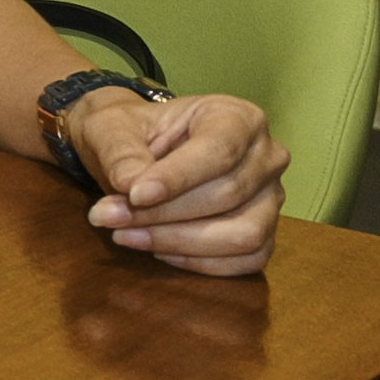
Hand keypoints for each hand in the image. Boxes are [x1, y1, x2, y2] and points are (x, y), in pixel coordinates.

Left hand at [72, 89, 285, 274]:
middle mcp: (266, 156)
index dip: (178, 177)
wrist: (137, 146)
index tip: (134, 194)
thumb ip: (120, 152)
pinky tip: (157, 251)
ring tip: (126, 235)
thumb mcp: (111, 128)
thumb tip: (130, 185)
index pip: (220, 151)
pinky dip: (200, 263)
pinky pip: (247, 260)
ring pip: (244, 233)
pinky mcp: (265, 232)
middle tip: (109, 217)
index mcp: (238, 117)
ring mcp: (271, 198)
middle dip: (164, 213)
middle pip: (228, 194)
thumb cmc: (131, 132)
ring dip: (180, 242)